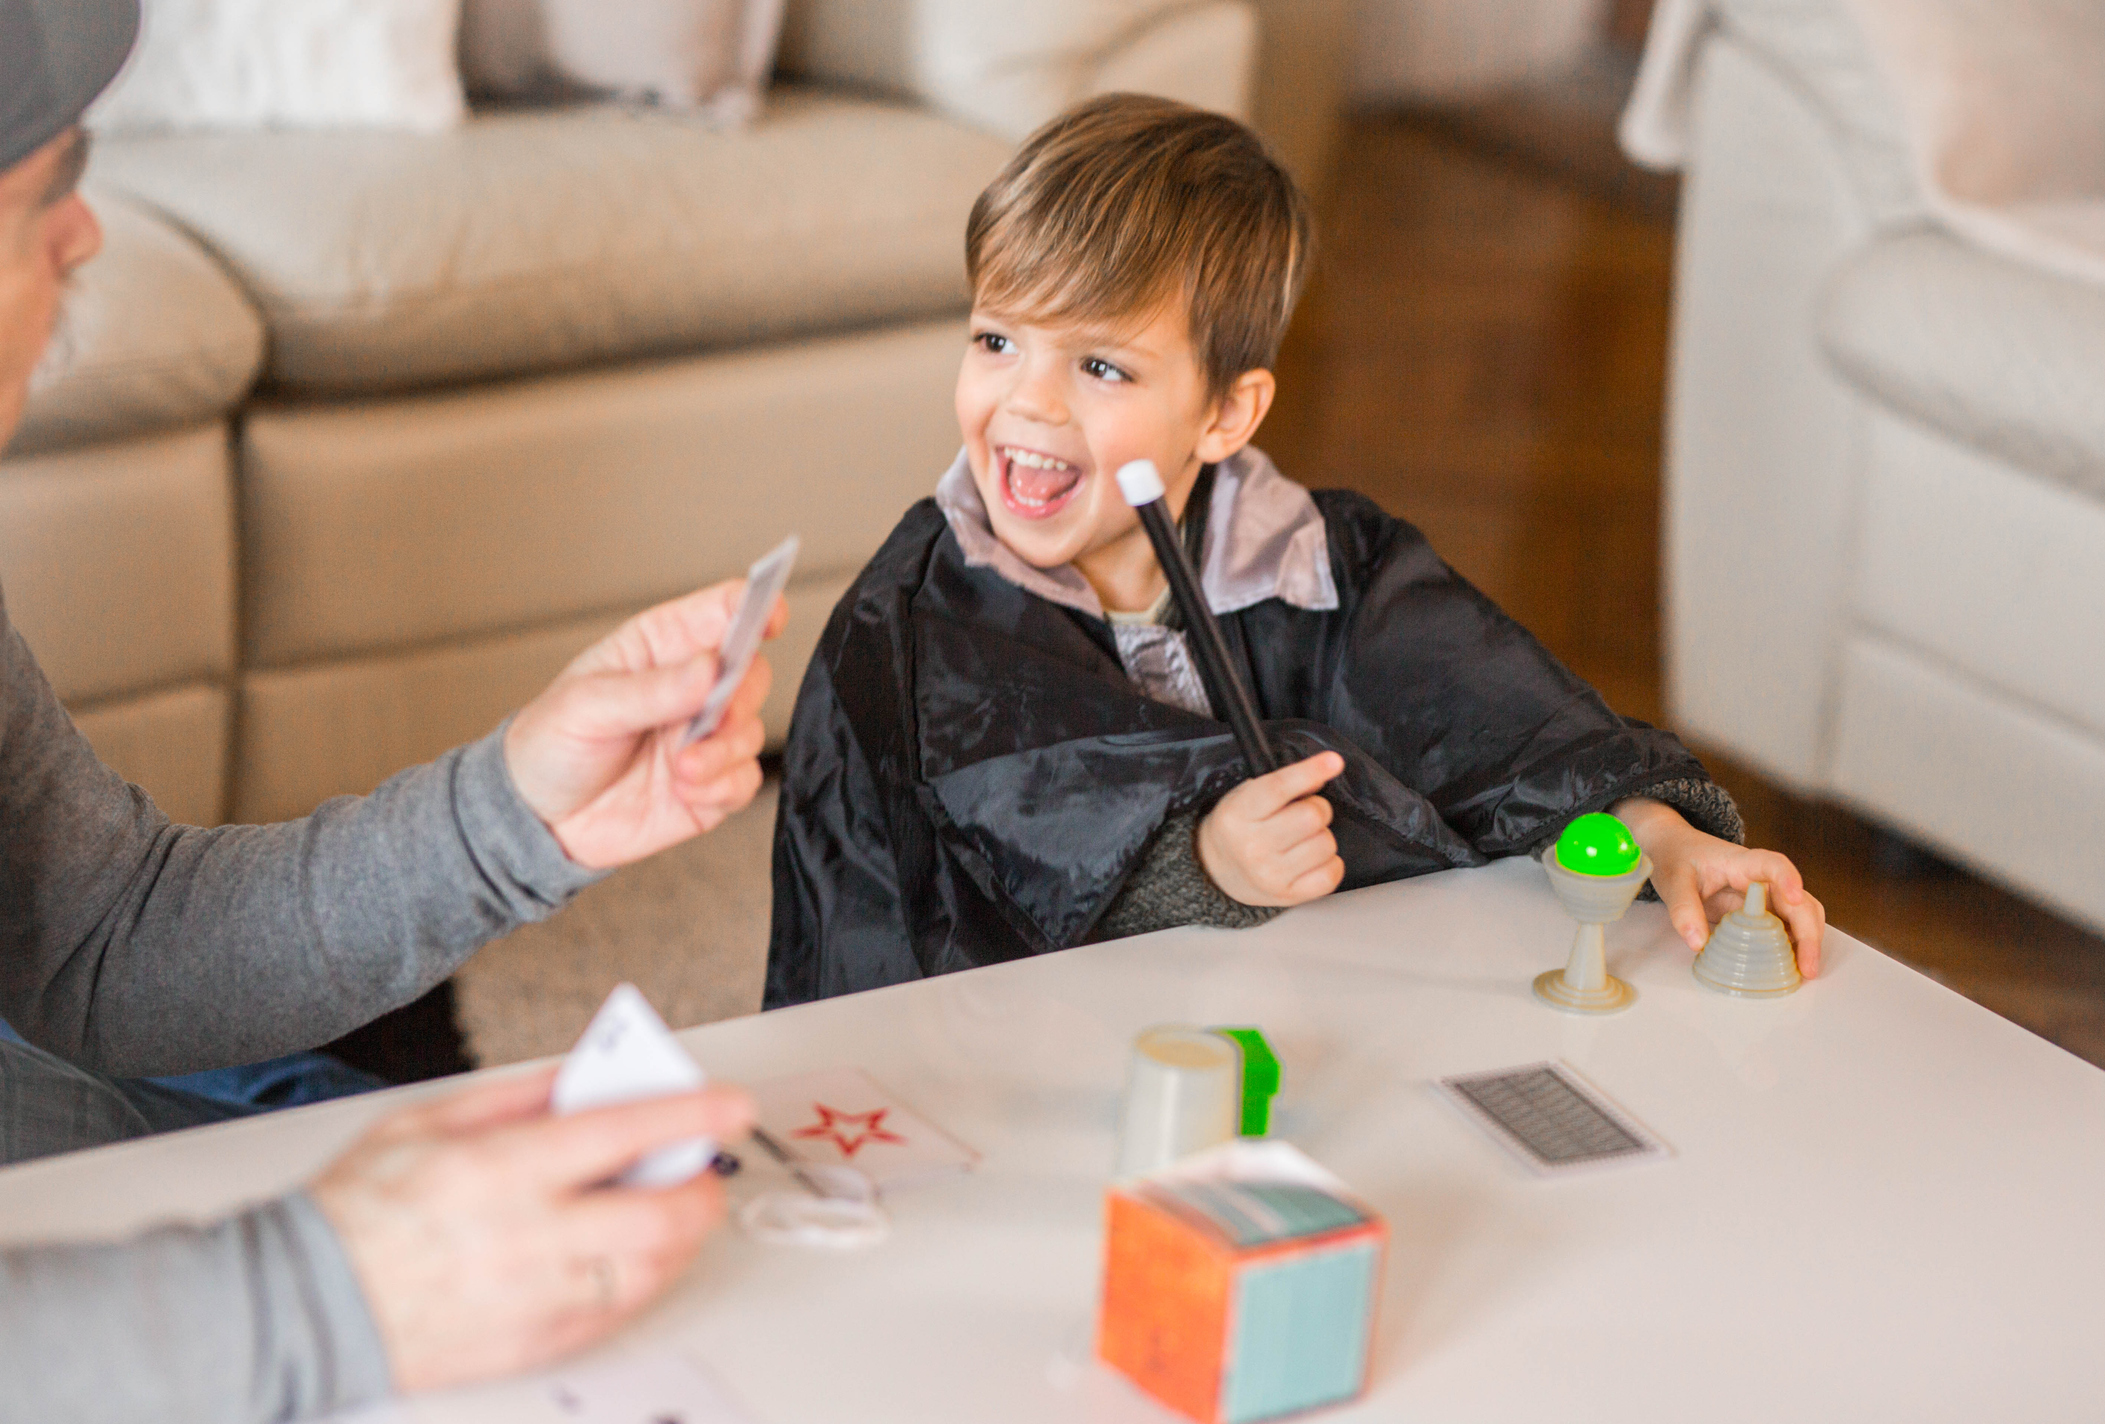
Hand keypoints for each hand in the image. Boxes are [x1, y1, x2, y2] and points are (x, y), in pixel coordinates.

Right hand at [310, 1065, 754, 1393]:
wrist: (300, 1303)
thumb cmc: (355, 1209)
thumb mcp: (429, 1120)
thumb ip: (517, 1095)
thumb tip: (587, 1076)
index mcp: (498, 1170)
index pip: (623, 1132)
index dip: (690, 1113)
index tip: (731, 1102)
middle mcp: (524, 1239)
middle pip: (656, 1214)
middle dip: (701, 1187)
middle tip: (706, 1168)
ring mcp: (531, 1300)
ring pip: (648, 1270)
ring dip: (681, 1237)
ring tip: (676, 1208)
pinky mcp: (530, 1346)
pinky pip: (615, 1315)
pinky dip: (641, 1280)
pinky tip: (635, 1256)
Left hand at [504, 581, 787, 868]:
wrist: (539, 819)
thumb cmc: (551, 744)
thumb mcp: (586, 706)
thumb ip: (651, 689)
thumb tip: (709, 668)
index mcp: (660, 647)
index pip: (719, 613)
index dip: (752, 607)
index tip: (769, 617)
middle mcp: (690, 688)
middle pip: (750, 673)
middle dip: (739, 697)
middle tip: (713, 717)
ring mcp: (704, 737)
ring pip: (750, 730)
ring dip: (723, 751)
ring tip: (682, 769)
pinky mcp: (712, 784)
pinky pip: (745, 780)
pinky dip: (723, 786)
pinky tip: (687, 790)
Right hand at [1196, 751, 1346, 906]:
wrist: (1217, 870)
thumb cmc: (1239, 827)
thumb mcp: (1248, 796)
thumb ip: (1283, 783)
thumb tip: (1323, 772)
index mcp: (1238, 814)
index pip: (1279, 788)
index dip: (1309, 772)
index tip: (1334, 761)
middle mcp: (1252, 847)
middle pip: (1312, 817)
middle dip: (1317, 809)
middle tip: (1303, 813)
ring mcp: (1270, 875)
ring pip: (1326, 844)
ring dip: (1322, 836)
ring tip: (1302, 839)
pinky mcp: (1288, 895)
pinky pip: (1332, 873)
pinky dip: (1330, 862)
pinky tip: (1312, 859)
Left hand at [1615, 797, 1826, 975]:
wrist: (1674, 850)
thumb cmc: (1677, 859)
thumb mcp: (1673, 880)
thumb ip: (1683, 909)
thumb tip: (1698, 944)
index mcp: (1742, 862)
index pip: (1774, 864)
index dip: (1789, 878)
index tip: (1795, 897)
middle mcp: (1762, 879)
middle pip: (1798, 900)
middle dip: (1808, 932)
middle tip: (1808, 966)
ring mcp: (1765, 896)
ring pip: (1800, 915)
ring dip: (1807, 941)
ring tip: (1805, 971)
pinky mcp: (1761, 912)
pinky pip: (1784, 928)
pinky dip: (1792, 946)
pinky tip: (1790, 967)